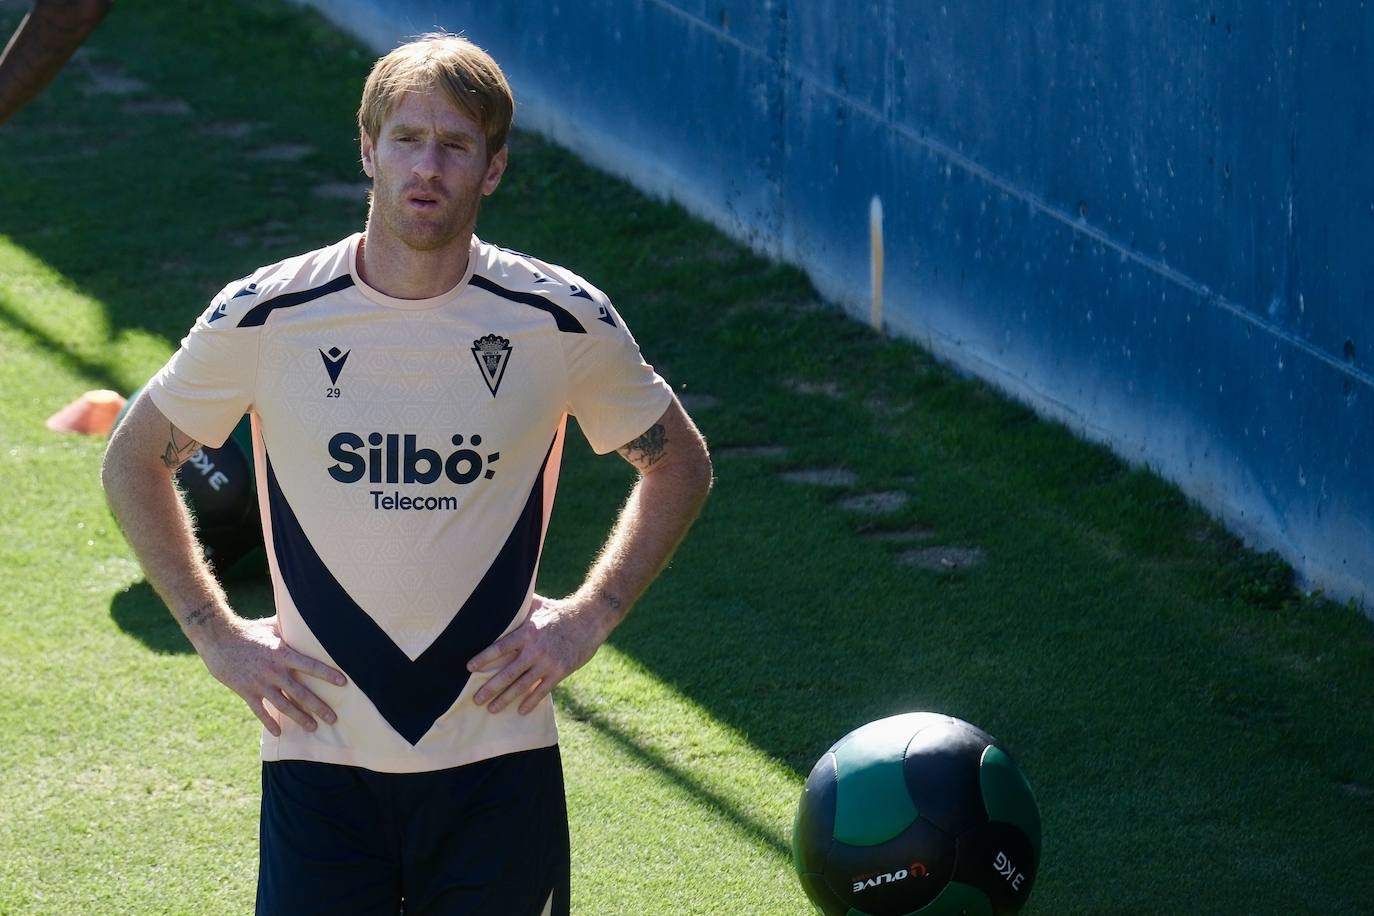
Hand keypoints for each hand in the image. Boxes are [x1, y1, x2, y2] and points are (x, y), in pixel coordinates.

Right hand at [196, 614, 346, 735]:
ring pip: (284, 706)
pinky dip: (269, 723)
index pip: (310, 665)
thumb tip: (308, 616)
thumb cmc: (249, 630)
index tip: (343, 683)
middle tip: (333, 718)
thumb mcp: (272, 626)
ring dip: (299, 718)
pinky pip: (260, 711)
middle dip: (318, 707)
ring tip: (313, 727)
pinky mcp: (246, 692)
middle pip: (300, 692)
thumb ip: (290, 627)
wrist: (218, 639)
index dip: (327, 674)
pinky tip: (278, 733)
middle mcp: (274, 671)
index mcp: (282, 654)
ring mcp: (260, 683)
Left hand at [467, 594, 613, 714]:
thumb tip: (501, 597)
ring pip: (522, 685)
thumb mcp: (538, 604)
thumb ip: (519, 607)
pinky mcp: (560, 672)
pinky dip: (530, 701)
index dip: (484, 658)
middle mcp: (535, 650)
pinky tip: (520, 710)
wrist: (589, 619)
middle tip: (475, 699)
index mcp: (527, 632)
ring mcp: (548, 663)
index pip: (499, 648)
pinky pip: (542, 690)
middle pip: (507, 672)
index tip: (469, 668)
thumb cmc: (560, 611)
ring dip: (505, 699)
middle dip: (490, 688)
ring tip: (491, 709)